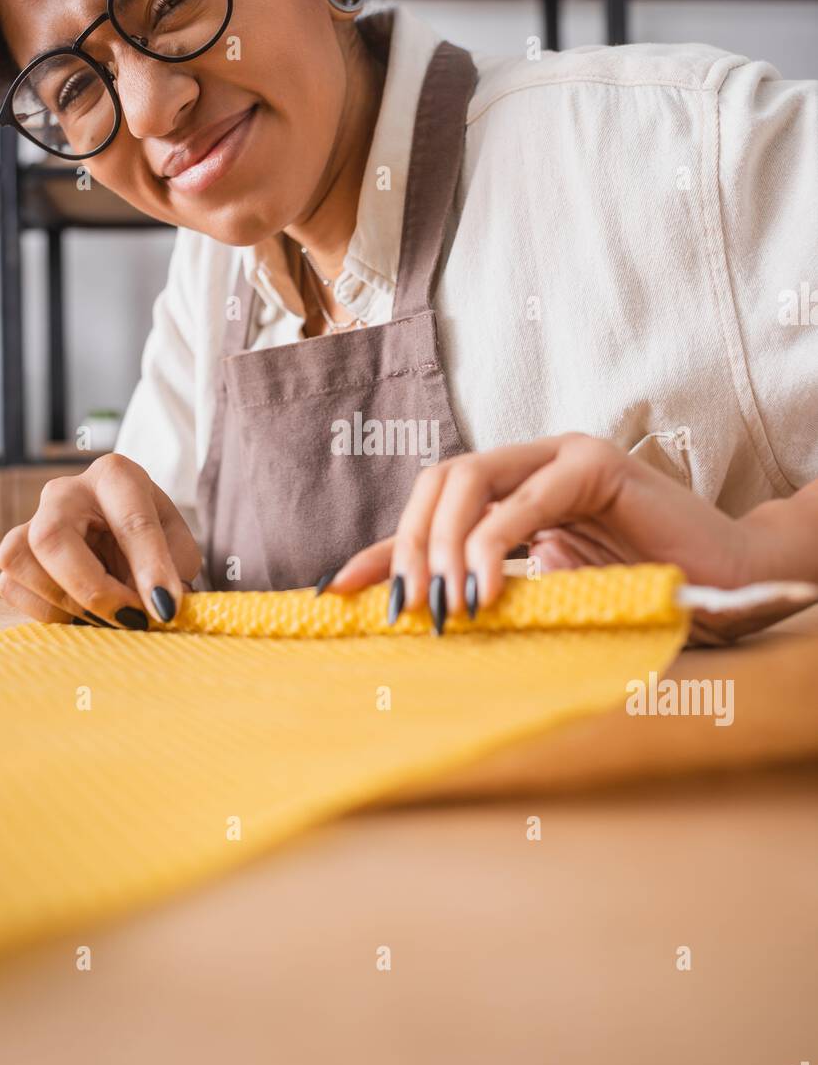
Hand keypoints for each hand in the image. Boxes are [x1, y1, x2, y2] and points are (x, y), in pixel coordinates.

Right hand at [0, 453, 200, 626]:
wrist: (123, 538)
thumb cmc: (154, 539)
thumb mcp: (178, 547)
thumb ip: (172, 572)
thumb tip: (157, 609)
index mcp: (115, 476)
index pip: (131, 520)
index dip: (150, 568)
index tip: (166, 608)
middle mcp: (65, 491)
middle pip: (52, 537)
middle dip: (92, 590)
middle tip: (130, 619)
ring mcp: (31, 520)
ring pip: (20, 560)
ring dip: (66, 602)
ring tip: (108, 616)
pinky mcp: (14, 554)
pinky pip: (11, 587)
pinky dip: (48, 612)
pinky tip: (81, 613)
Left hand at [324, 434, 754, 618]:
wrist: (728, 581)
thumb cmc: (639, 588)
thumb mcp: (540, 592)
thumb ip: (484, 586)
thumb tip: (415, 609)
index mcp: (514, 487)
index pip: (430, 504)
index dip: (381, 546)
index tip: (336, 591)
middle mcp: (531, 461)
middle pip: (438, 481)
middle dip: (409, 545)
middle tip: (408, 609)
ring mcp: (564, 455)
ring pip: (469, 479)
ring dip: (443, 546)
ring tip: (445, 606)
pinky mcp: (599, 467)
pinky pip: (529, 501)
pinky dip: (494, 546)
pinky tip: (484, 593)